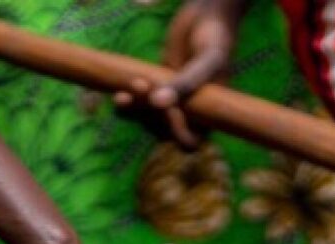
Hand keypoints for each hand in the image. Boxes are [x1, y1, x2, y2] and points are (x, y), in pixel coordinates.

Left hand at [114, 0, 242, 147]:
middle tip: (144, 86)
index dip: (180, 133)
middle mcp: (188, 111)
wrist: (204, 14)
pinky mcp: (155, 87)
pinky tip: (119, 94)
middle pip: (165, 132)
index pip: (193, 139)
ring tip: (133, 85)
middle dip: (152, 116)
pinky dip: (128, 103)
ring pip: (149, 119)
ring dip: (137, 107)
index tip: (173, 113)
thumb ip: (186, 83)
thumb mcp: (206, 61)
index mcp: (208, 111)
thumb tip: (157, 104)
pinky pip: (139, 104)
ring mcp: (170, 100)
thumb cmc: (215, 38)